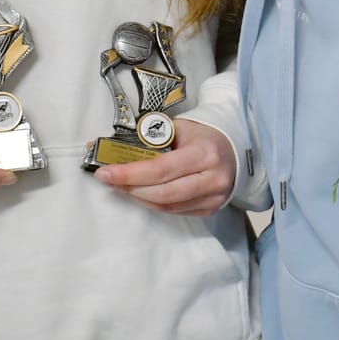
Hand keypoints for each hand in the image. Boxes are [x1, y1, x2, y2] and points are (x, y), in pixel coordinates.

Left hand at [94, 119, 235, 215]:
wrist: (233, 150)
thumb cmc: (202, 136)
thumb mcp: (180, 128)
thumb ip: (150, 138)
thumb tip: (112, 147)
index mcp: (205, 153)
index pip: (161, 169)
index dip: (130, 174)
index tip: (105, 172)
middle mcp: (212, 179)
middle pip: (162, 193)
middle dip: (129, 188)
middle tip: (108, 180)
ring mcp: (213, 198)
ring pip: (166, 206)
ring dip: (138, 197)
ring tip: (121, 186)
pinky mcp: (209, 209)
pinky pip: (174, 211)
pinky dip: (153, 203)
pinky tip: (140, 193)